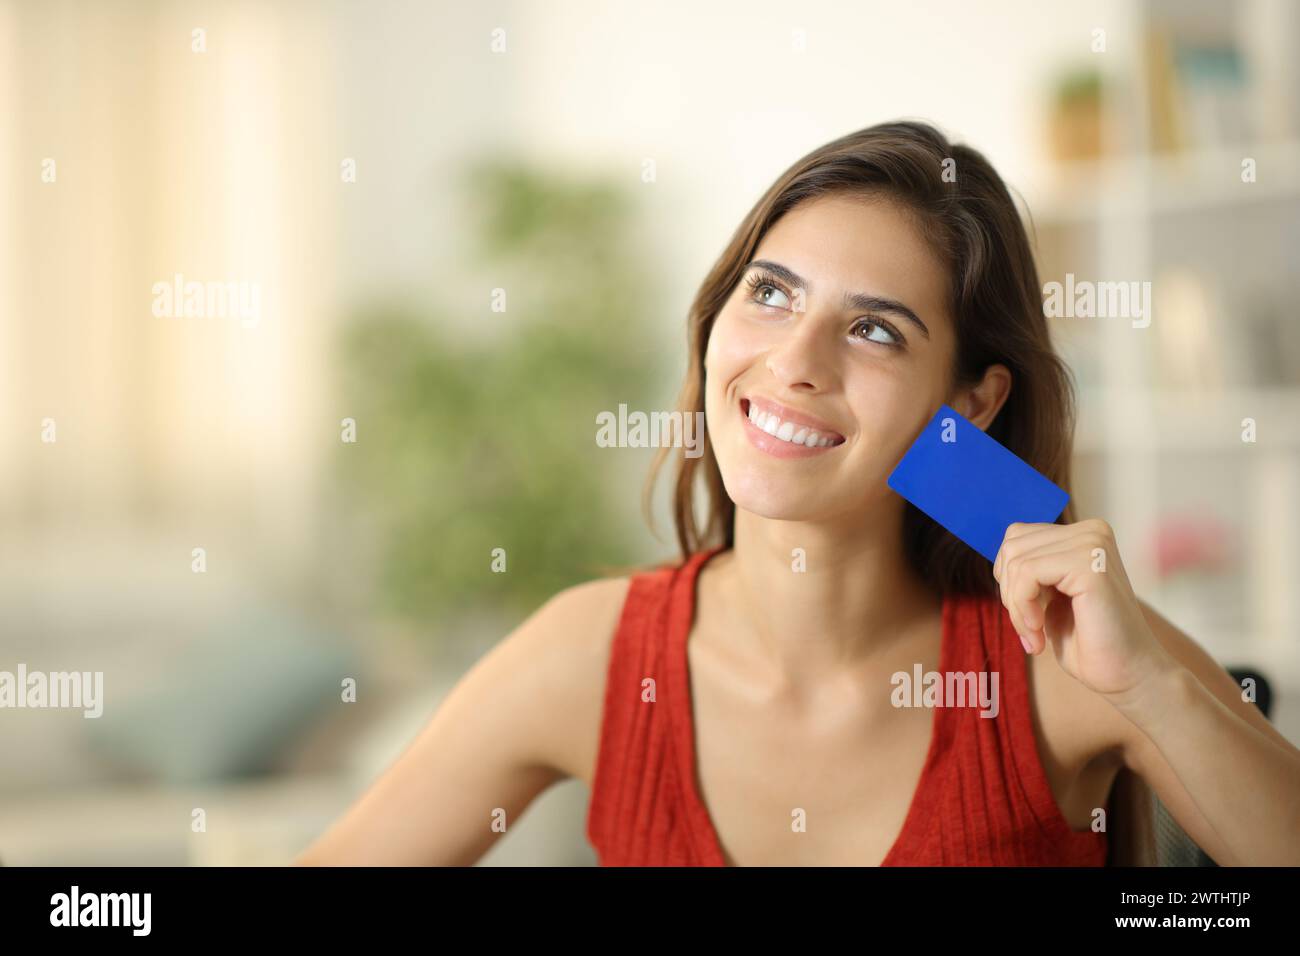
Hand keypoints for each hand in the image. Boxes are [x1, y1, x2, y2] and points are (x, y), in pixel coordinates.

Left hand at [992, 518, 1176, 698]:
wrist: (1128, 674)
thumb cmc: (1088, 641)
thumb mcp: (1050, 595)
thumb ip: (1030, 569)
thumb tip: (1003, 554)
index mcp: (1083, 533)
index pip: (1016, 537)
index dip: (1008, 579)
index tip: (1025, 614)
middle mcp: (1092, 530)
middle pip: (1013, 546)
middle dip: (1009, 593)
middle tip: (1029, 630)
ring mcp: (1093, 544)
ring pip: (1017, 561)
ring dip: (1015, 606)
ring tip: (1034, 635)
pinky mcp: (1089, 564)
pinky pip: (1027, 574)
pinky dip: (1022, 608)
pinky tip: (1040, 632)